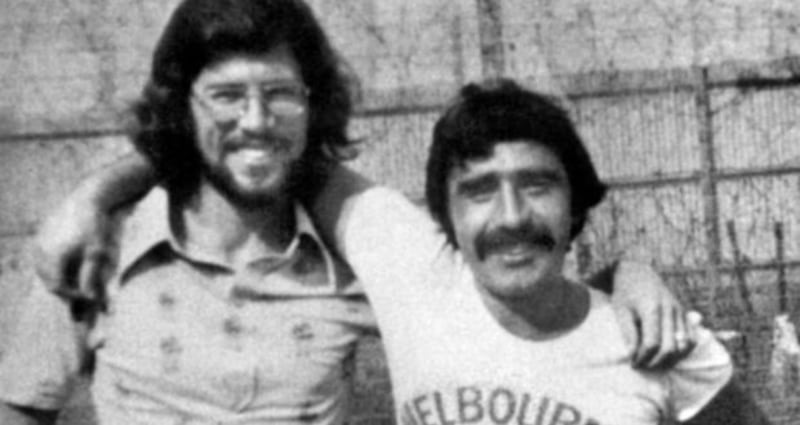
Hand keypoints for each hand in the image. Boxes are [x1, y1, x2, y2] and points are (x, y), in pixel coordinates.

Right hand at [33, 192, 119, 308]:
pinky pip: (43, 257)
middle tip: (82, 291)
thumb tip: (92, 299)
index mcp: (54, 256)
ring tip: (76, 279)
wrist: (89, 198)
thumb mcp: (97, 253)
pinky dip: (54, 265)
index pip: (56, 287)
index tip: (88, 297)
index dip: (72, 296)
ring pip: (43, 269)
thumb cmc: (96, 226)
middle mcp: (42, 250)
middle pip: (48, 279)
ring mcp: (39, 241)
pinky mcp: (41, 234)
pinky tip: (69, 264)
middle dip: (64, 288)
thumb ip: (92, 277)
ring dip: (57, 277)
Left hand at [609, 261, 696, 368]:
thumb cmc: (625, 293)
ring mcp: (679, 311)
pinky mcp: (684, 312)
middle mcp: (670, 309)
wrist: (637, 272)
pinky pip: (691, 338)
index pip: (652, 343)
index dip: (643, 358)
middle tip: (643, 366)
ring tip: (655, 363)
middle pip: (670, 347)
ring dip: (671, 360)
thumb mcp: (620, 310)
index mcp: (651, 308)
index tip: (633, 364)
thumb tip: (632, 356)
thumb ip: (628, 333)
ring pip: (684, 345)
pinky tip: (669, 356)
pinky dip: (683, 351)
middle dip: (656, 362)